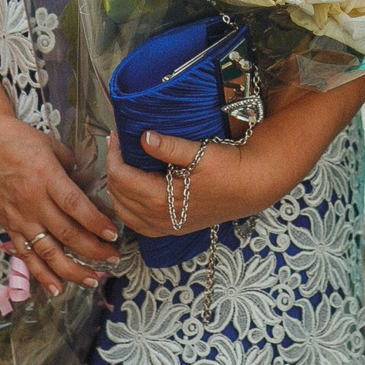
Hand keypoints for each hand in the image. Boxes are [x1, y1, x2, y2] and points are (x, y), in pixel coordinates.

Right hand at [0, 115, 119, 296]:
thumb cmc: (18, 140)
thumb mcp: (52, 146)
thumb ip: (73, 168)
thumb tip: (92, 186)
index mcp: (46, 176)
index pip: (74, 205)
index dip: (95, 222)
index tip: (114, 233)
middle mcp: (32, 201)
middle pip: (66, 233)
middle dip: (93, 250)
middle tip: (113, 258)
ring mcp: (19, 217)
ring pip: (48, 251)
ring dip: (72, 270)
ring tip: (93, 280)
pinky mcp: (9, 227)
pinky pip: (27, 256)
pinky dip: (41, 275)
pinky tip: (57, 288)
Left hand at [102, 129, 291, 237]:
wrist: (251, 188)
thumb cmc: (228, 168)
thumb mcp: (200, 153)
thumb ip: (169, 147)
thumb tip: (144, 137)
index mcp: (160, 199)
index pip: (121, 177)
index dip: (114, 154)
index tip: (116, 135)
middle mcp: (157, 218)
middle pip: (117, 194)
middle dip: (113, 167)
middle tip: (118, 145)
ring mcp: (164, 227)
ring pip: (123, 211)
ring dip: (117, 188)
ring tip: (122, 164)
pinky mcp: (171, 229)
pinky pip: (137, 223)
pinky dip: (127, 207)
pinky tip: (131, 192)